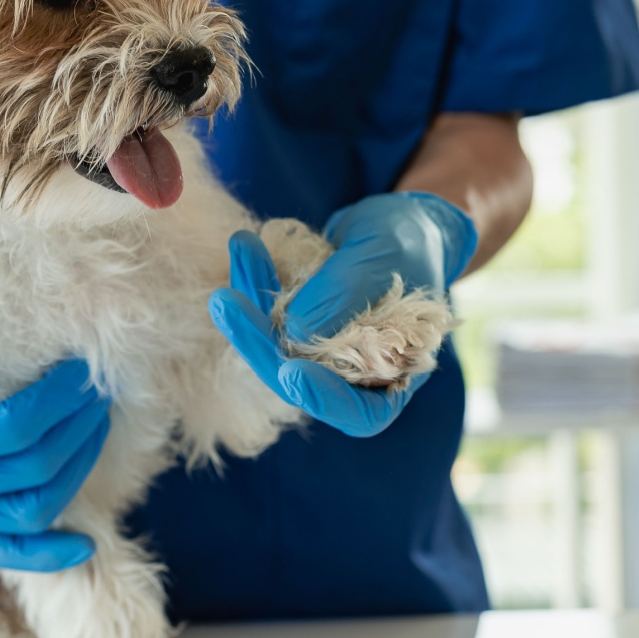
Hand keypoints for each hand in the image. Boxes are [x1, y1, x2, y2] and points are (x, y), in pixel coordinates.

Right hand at [0, 283, 107, 570]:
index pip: (12, 430)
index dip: (57, 401)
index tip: (84, 369)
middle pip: (30, 472)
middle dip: (75, 430)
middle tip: (100, 390)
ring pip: (29, 513)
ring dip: (75, 473)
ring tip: (97, 425)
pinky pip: (4, 550)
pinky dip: (47, 553)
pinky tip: (87, 545)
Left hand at [209, 192, 475, 436]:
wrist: (405, 224)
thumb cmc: (412, 242)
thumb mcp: (389, 254)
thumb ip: (349, 290)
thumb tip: (295, 328)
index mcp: (395, 379)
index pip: (362, 413)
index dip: (325, 399)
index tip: (293, 373)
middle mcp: (353, 375)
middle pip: (300, 380)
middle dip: (259, 342)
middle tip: (226, 302)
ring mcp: (321, 352)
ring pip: (276, 345)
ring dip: (250, 302)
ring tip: (242, 248)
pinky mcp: (299, 324)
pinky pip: (269, 313)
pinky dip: (255, 281)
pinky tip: (245, 245)